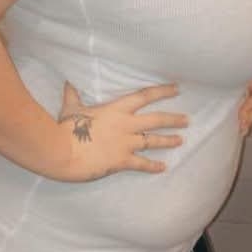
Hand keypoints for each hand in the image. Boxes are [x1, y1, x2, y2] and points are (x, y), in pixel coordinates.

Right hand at [55, 81, 188, 181]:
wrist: (63, 150)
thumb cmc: (66, 128)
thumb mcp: (71, 109)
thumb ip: (72, 96)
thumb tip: (68, 84)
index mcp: (116, 109)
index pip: (145, 96)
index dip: (162, 91)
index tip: (177, 89)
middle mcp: (126, 125)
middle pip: (156, 120)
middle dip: (173, 119)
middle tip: (187, 120)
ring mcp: (126, 143)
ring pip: (153, 140)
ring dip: (168, 140)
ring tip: (181, 140)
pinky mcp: (122, 161)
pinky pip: (142, 164)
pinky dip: (153, 166)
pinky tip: (163, 167)